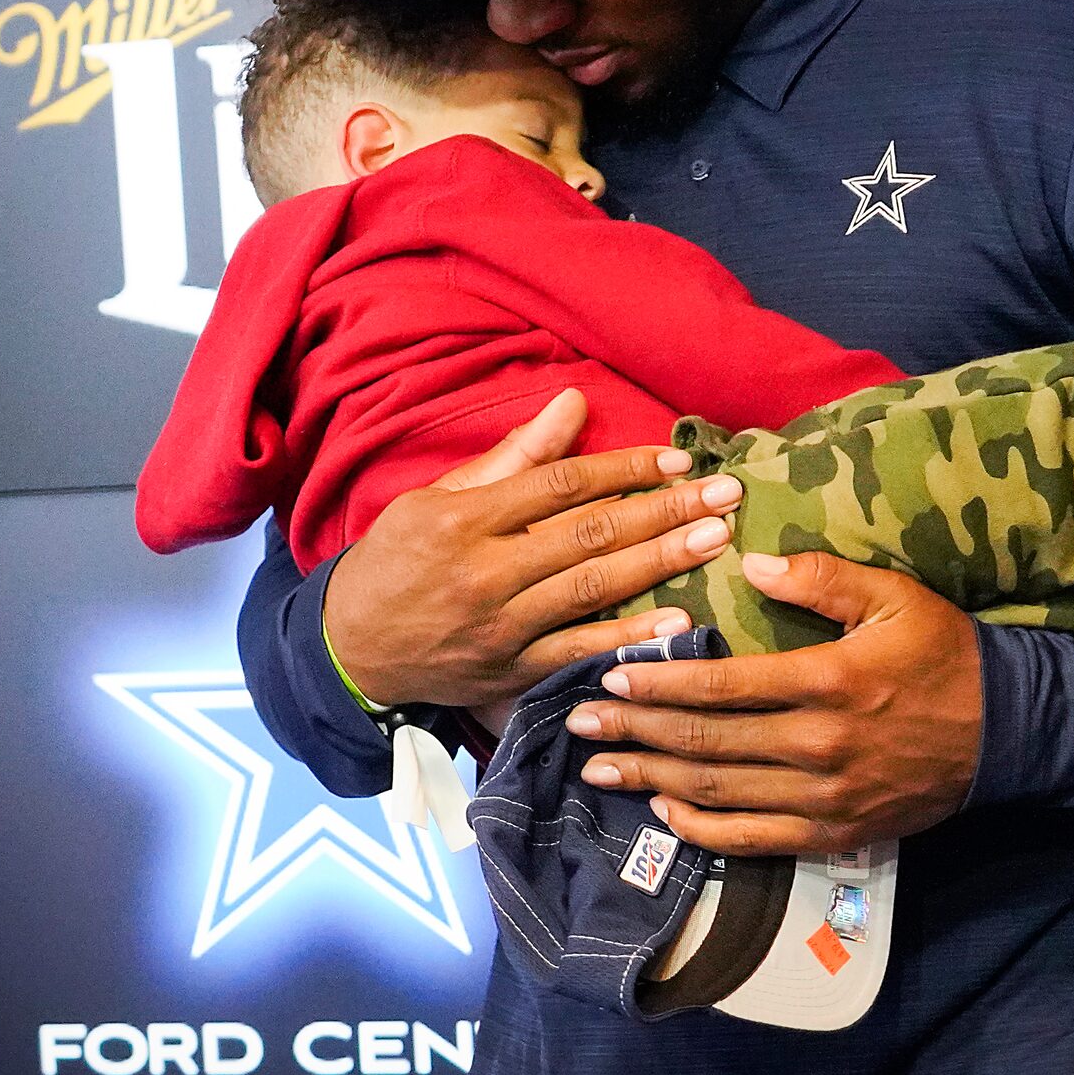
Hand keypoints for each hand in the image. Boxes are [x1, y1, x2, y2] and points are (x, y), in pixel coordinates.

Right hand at [320, 389, 744, 710]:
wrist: (348, 650)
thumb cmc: (396, 560)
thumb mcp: (438, 496)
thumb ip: (513, 455)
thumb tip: (574, 403)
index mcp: (465, 519)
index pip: (560, 484)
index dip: (623, 468)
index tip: (677, 459)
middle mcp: (485, 571)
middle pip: (589, 534)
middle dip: (664, 511)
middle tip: (725, 495)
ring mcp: (500, 626)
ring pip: (592, 589)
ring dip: (660, 563)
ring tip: (715, 540)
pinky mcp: (508, 672)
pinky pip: (577, 651)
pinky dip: (627, 637)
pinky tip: (677, 621)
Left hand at [564, 551, 983, 855]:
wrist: (1006, 731)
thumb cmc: (943, 652)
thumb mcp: (893, 595)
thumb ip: (821, 577)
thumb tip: (752, 560)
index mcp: (831, 681)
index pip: (725, 683)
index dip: (662, 678)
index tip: (612, 670)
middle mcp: (821, 746)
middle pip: (708, 740)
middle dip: (636, 728)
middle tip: (579, 718)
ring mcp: (825, 798)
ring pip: (721, 793)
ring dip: (653, 777)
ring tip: (599, 765)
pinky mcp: (833, 833)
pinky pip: (754, 840)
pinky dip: (703, 829)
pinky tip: (664, 809)